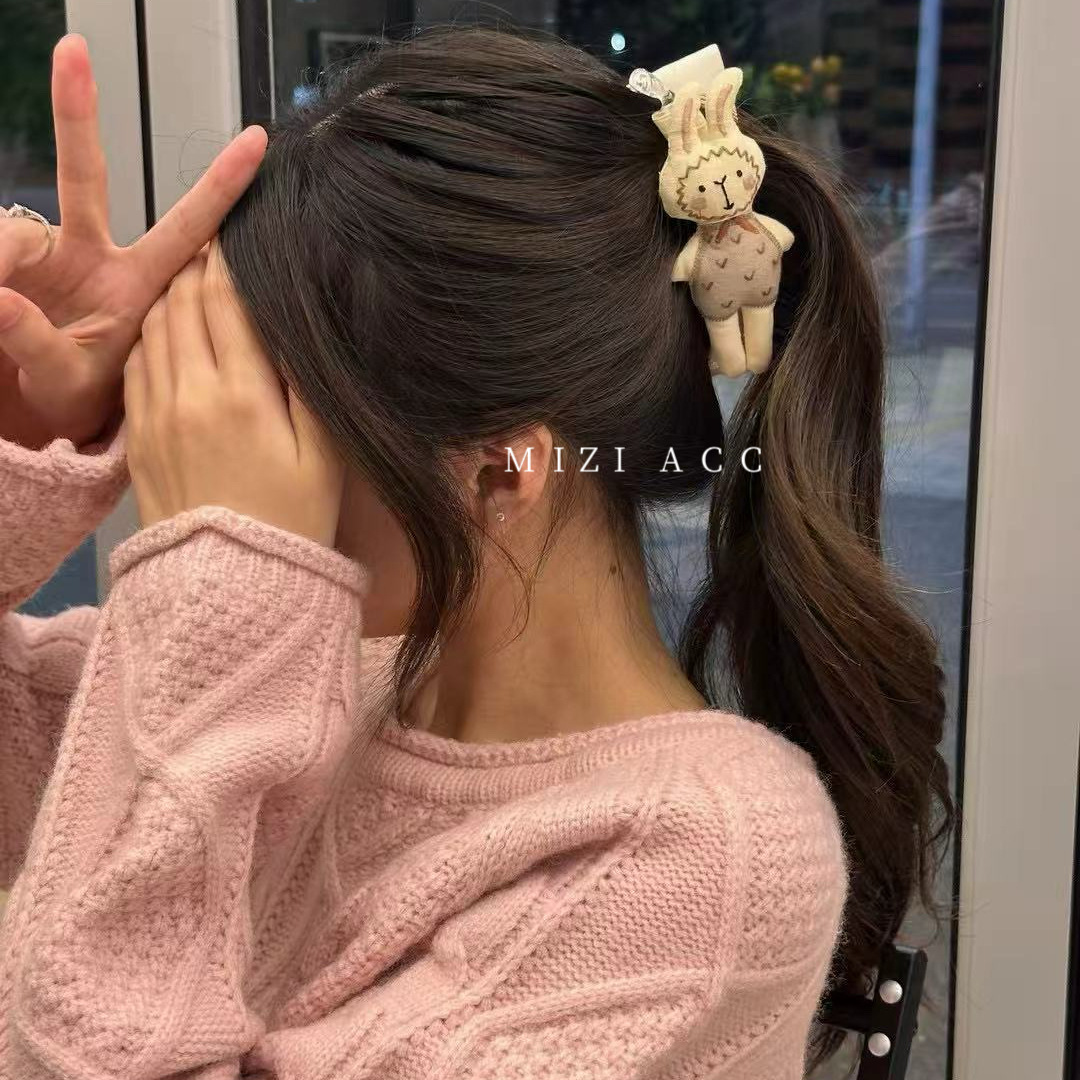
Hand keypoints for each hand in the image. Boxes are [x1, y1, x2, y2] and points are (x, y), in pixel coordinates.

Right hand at [0, 34, 266, 450]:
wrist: (33, 411)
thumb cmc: (73, 399)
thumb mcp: (64, 382)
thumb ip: (34, 343)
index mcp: (137, 287)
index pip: (186, 231)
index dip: (221, 188)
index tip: (259, 141)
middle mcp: (93, 256)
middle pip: (84, 176)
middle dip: (77, 113)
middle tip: (74, 51)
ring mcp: (47, 251)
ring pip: (11, 231)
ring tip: (4, 313)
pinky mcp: (8, 258)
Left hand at [123, 244, 345, 547]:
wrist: (231, 584)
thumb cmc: (291, 520)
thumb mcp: (325, 457)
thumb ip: (311, 388)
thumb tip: (301, 331)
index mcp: (244, 396)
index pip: (227, 302)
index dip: (231, 260)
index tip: (241, 234)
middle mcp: (192, 394)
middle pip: (183, 303)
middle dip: (200, 266)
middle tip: (218, 248)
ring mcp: (156, 413)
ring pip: (154, 327)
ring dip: (172, 295)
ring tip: (193, 280)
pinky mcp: (136, 435)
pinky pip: (135, 364)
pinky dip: (150, 334)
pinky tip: (168, 332)